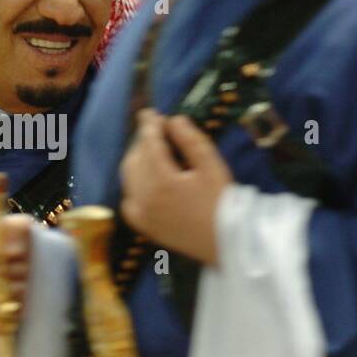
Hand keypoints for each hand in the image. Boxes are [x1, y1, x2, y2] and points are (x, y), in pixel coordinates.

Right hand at [0, 214, 33, 333]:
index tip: (14, 254)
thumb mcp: (22, 231)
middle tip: (26, 273)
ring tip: (25, 291)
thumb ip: (18, 228)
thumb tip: (14, 244)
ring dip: (2, 296)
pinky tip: (12, 320)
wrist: (29, 271)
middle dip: (1, 275)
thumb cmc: (20, 248)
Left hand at [119, 109, 231, 266]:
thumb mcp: (212, 166)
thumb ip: (191, 140)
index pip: (149, 144)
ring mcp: (142, 214)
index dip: (149, 125)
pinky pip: (129, 200)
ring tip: (152, 151)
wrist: (227, 243)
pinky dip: (133, 186)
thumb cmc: (224, 203)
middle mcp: (145, 198)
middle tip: (156, 131)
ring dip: (136, 160)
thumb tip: (174, 120)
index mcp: (162, 181)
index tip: (151, 113)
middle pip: (134, 160)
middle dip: (142, 142)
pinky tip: (146, 181)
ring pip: (129, 178)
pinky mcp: (144, 227)